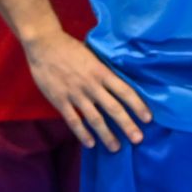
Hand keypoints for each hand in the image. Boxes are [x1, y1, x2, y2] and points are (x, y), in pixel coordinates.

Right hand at [24, 32, 150, 150]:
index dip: (138, 106)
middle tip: (137, 139)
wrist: (43, 44)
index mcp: (101, 72)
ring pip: (95, 118)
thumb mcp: (92, 56)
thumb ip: (102, 72)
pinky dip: (82, 133)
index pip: (125, 92)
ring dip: (107, 134)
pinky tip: (90, 143)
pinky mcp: (59, 100)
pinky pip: (73, 120)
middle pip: (113, 108)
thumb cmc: (69, 47)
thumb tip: (117, 84)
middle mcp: (91, 85)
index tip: (148, 119)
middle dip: (127, 125)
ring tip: (115, 147)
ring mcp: (75, 94)